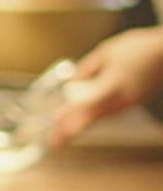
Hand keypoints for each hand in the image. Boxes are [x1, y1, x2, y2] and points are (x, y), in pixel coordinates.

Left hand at [50, 26, 162, 145]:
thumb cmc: (136, 48)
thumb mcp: (105, 52)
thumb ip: (86, 70)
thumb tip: (71, 85)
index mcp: (114, 83)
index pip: (88, 103)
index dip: (71, 113)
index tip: (55, 121)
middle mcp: (123, 98)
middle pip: (93, 117)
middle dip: (72, 129)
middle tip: (55, 143)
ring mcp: (130, 102)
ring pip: (100, 117)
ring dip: (80, 125)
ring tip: (60, 135)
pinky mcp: (133, 101)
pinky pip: (109, 111)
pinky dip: (93, 116)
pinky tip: (79, 119)